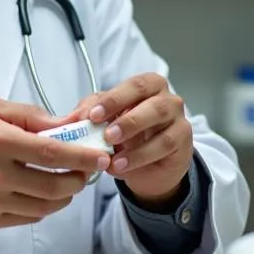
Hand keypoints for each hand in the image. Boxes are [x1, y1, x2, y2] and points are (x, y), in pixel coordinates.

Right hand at [0, 97, 111, 228]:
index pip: (52, 154)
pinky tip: (42, 194)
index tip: (101, 157)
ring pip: (44, 207)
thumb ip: (31, 115)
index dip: (82, 158)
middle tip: (85, 172)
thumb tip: (67, 125)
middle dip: (78, 181)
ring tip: (67, 184)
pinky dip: (43, 208)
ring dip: (64, 197)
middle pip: (53, 187)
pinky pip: (28, 218)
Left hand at [73, 74, 193, 206]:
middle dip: (127, 118)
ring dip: (134, 139)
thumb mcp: (105, 121)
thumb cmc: (127, 135)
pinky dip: (140, 157)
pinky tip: (121, 166)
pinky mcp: (183, 141)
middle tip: (107, 135)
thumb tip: (70, 119)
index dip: (112, 100)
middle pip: (151, 101)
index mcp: (148, 86)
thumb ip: (89, 113)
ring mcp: (179, 119)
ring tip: (111, 156)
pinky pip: (164, 145)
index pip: (133, 86)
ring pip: (160, 123)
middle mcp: (167, 98)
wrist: (148, 167)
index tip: (92, 116)